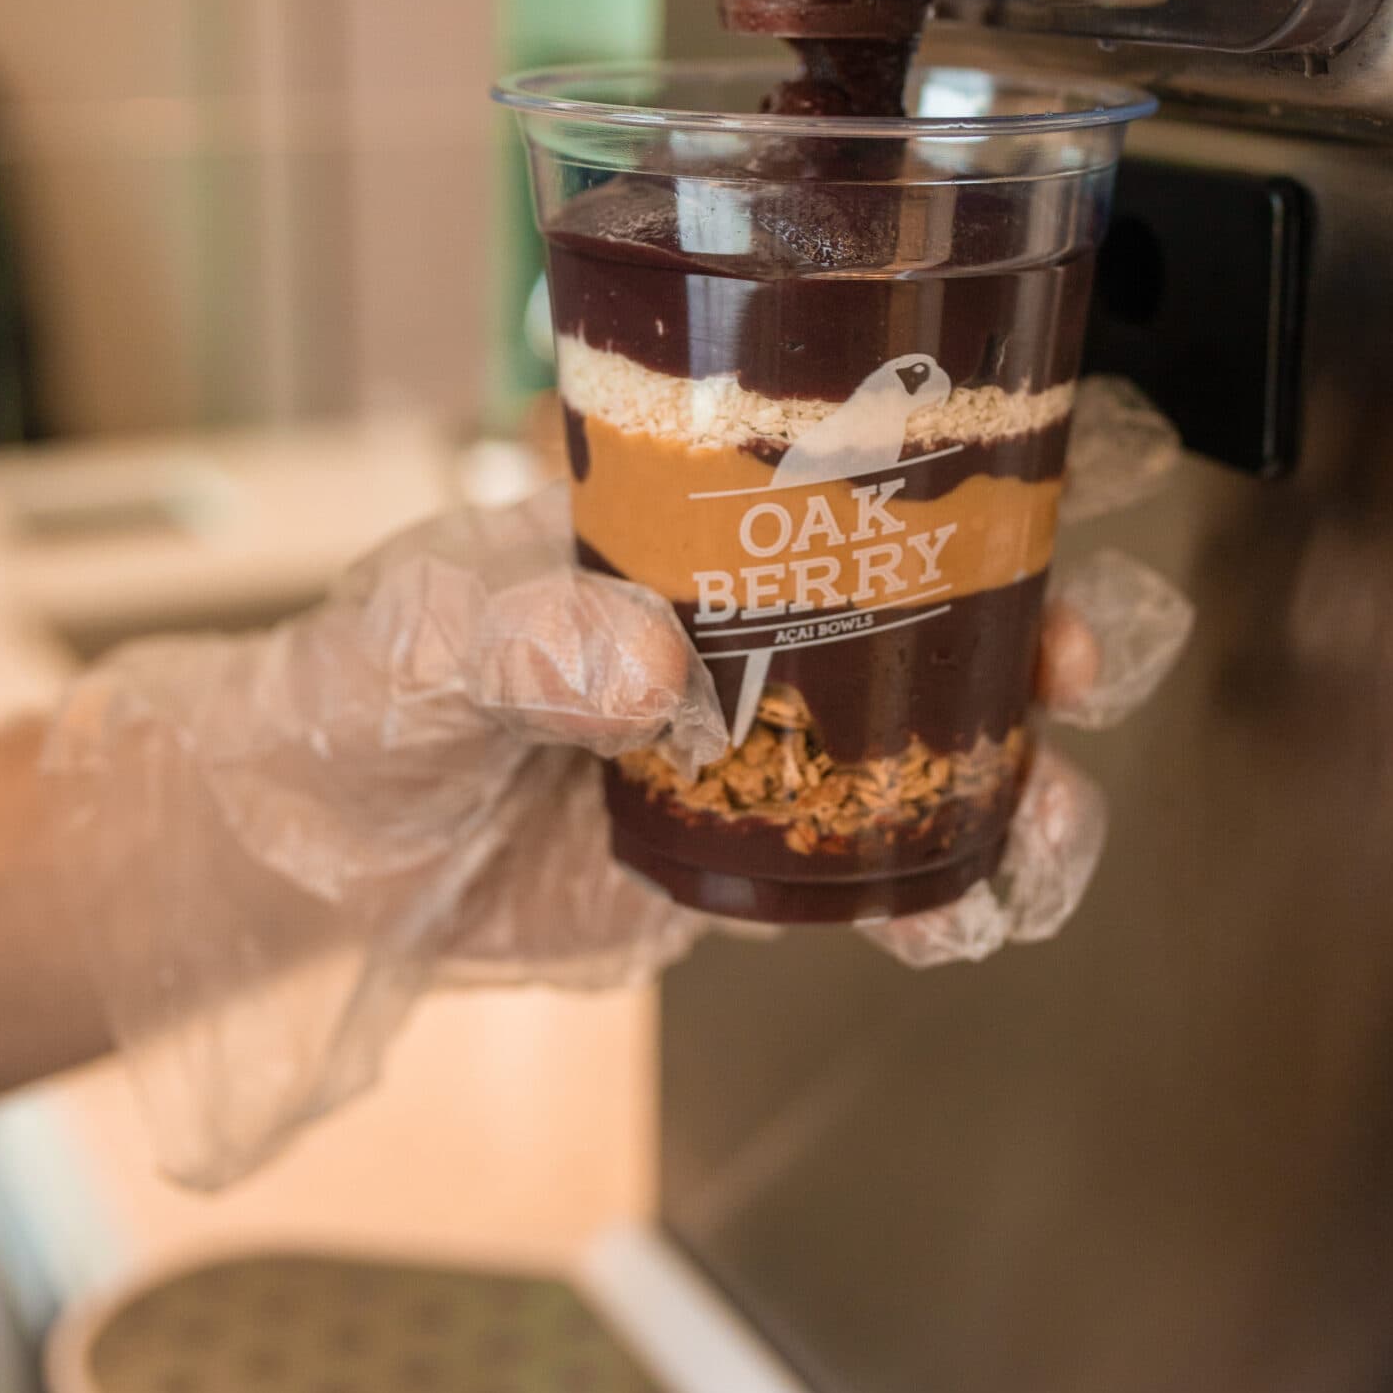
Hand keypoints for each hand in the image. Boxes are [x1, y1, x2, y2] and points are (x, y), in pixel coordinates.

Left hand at [44, 384, 1190, 1188]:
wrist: (314, 860)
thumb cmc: (349, 698)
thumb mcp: (414, 645)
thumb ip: (513, 640)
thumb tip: (638, 661)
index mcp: (677, 526)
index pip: (839, 471)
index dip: (959, 482)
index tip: (1034, 505)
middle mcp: (740, 629)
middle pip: (929, 612)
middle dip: (1029, 634)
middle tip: (1077, 666)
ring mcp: (753, 749)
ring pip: (925, 753)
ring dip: (1015, 785)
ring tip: (1048, 835)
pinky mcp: (742, 864)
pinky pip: (865, 876)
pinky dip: (935, 901)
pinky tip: (961, 922)